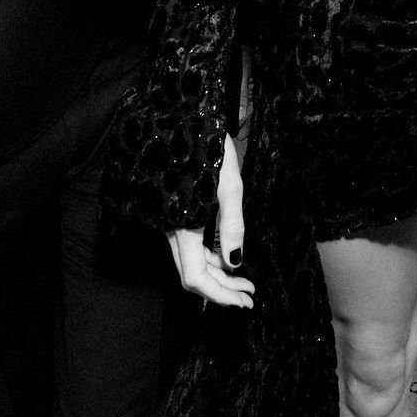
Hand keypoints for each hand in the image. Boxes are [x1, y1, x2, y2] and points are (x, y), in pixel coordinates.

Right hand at [166, 136, 252, 307]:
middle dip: (222, 289)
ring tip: (243, 278)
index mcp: (181, 225)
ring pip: (189, 260)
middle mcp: (168, 228)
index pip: (196, 278)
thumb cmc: (206, 145)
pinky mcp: (170, 211)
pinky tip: (225, 255)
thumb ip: (232, 225)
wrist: (176, 115)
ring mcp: (167, 220)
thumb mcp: (228, 183)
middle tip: (249, 294)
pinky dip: (206, 255)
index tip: (245, 300)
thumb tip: (235, 262)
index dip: (220, 295)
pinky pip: (187, 244)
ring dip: (216, 273)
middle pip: (192, 273)